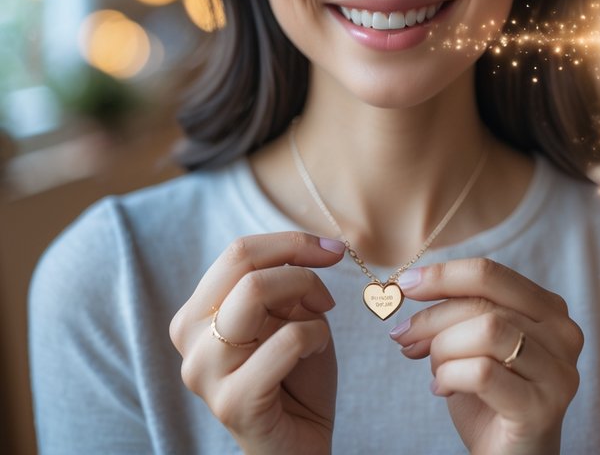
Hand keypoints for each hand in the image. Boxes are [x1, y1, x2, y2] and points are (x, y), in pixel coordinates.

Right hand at [170, 232, 344, 454]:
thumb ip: (281, 286)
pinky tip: (317, 352)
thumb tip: (300, 253)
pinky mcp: (233, 402)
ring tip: (321, 322)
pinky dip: (316, 336)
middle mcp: (190, 340)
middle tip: (327, 293)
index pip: (237, 252)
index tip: (332, 250)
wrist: (299, 445)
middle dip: (301, 267)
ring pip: (256, 293)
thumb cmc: (295, 376)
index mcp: (196, 315)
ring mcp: (205, 373)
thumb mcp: (288, 318)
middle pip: (244, 266)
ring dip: (307, 297)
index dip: (291, 242)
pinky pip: (287, 340)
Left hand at [389, 258, 583, 454]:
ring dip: (443, 350)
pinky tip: (442, 389)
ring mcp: (558, 371)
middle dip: (432, 318)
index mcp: (549, 310)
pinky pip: (483, 372)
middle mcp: (564, 334)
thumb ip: (459, 314)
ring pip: (487, 331)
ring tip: (435, 373)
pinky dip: (450, 376)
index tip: (405, 283)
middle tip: (402, 338)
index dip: (444, 276)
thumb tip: (410, 286)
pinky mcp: (543, 406)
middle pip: (484, 302)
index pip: (491, 274)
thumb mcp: (474, 346)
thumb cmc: (490, 401)